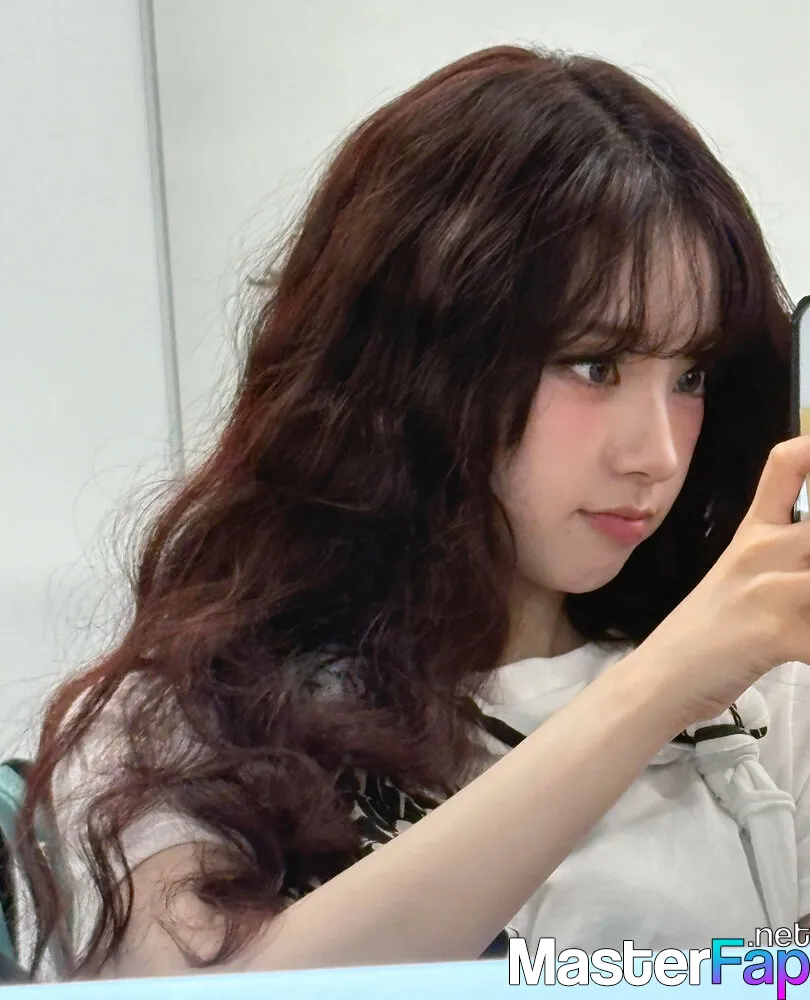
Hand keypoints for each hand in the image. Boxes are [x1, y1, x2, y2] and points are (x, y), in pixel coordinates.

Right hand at [641, 436, 809, 725]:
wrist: (660, 678)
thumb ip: (782, 558)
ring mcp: (769, 589)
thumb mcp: (739, 580)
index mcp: (755, 534)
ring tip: (807, 610)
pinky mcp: (776, 633)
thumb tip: (808, 547)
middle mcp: (763, 551)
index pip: (787, 461)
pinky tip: (807, 651)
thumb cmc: (705, 634)